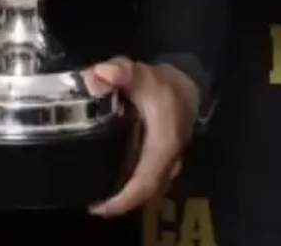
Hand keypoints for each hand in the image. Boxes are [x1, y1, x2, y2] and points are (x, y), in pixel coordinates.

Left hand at [87, 58, 198, 217]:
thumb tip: (97, 76)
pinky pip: (149, 182)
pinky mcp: (164, 163)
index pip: (145, 182)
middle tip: (92, 205)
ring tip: (98, 198)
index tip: (99, 208)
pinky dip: (132, 188)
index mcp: (164, 145)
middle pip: (145, 194)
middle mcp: (169, 161)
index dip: (123, 199)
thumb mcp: (140, 74)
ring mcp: (169, 164)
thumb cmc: (162, 85)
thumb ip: (120, 72)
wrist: (188, 85)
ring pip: (148, 190)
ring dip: (126, 198)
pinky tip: (112, 183)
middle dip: (120, 204)